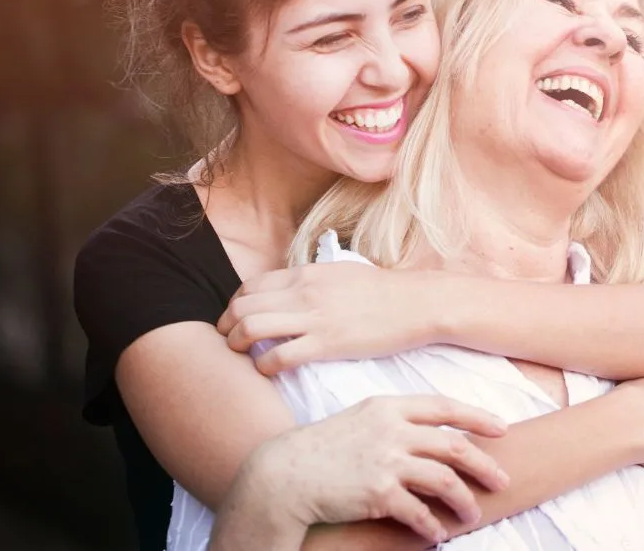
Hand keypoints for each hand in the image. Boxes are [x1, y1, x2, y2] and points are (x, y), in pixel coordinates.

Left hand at [217, 264, 449, 374]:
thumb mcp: (341, 273)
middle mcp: (304, 292)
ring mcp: (314, 318)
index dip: (233, 305)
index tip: (236, 320)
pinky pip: (279, 356)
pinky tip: (268, 370)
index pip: (250, 286)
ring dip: (237, 344)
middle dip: (226, 327)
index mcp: (306, 274)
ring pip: (251, 328)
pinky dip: (264, 366)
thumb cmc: (383, 291)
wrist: (416, 304)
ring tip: (242, 355)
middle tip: (229, 341)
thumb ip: (312, 281)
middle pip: (242, 307)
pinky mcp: (327, 344)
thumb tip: (291, 289)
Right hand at [245, 394, 509, 544]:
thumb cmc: (323, 448)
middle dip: (484, 465)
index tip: (501, 429)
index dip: (477, 418)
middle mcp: (391, 430)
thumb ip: (396, 422)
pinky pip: (418, 512)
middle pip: (454, 446)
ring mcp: (385, 461)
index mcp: (389, 407)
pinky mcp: (377, 493)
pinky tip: (438, 534)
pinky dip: (432, 525)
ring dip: (464, 501)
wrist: (285, 475)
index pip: (444, 407)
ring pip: (444, 480)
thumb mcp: (361, 419)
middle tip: (502, 479)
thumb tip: (435, 435)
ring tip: (472, 514)